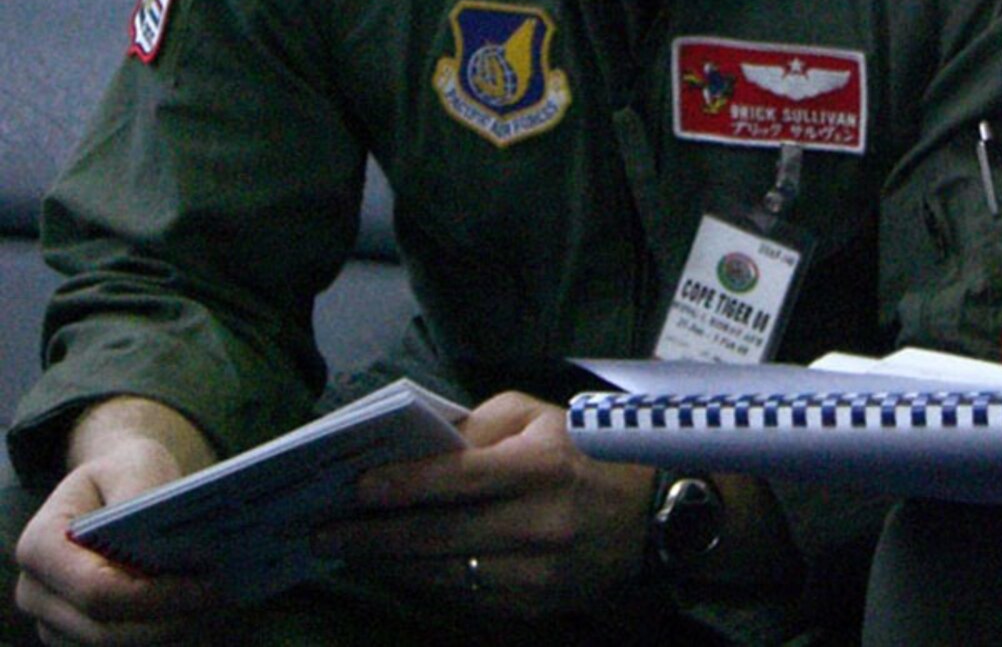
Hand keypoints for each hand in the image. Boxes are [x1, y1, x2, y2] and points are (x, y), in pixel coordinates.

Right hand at [14, 437, 221, 643]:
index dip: (153, 595)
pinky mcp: (74, 635)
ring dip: (167, 630)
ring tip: (214, 604)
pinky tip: (197, 610)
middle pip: (104, 629)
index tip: (205, 584)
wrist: (110, 486)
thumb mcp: (135, 466)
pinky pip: (120, 645)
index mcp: (39, 546)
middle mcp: (35, 592)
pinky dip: (160, 631)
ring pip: (112, 646)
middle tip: (220, 598)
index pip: (97, 590)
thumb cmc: (124, 473)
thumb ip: (145, 501)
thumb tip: (174, 548)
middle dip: (167, 619)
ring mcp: (51, 621)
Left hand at [317, 392, 653, 616]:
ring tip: (352, 550)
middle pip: (439, 536)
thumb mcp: (543, 417)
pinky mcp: (536, 606)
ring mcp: (538, 572)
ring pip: (445, 574)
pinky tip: (402, 567)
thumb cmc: (589, 452)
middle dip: (373, 537)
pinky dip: (428, 581)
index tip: (358, 488)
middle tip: (325, 534)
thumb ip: (483, 423)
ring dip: (392, 564)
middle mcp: (540, 523)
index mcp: (541, 467)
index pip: (460, 478)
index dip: (405, 485)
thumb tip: (424, 448)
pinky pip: (466, 597)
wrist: (655, 513)